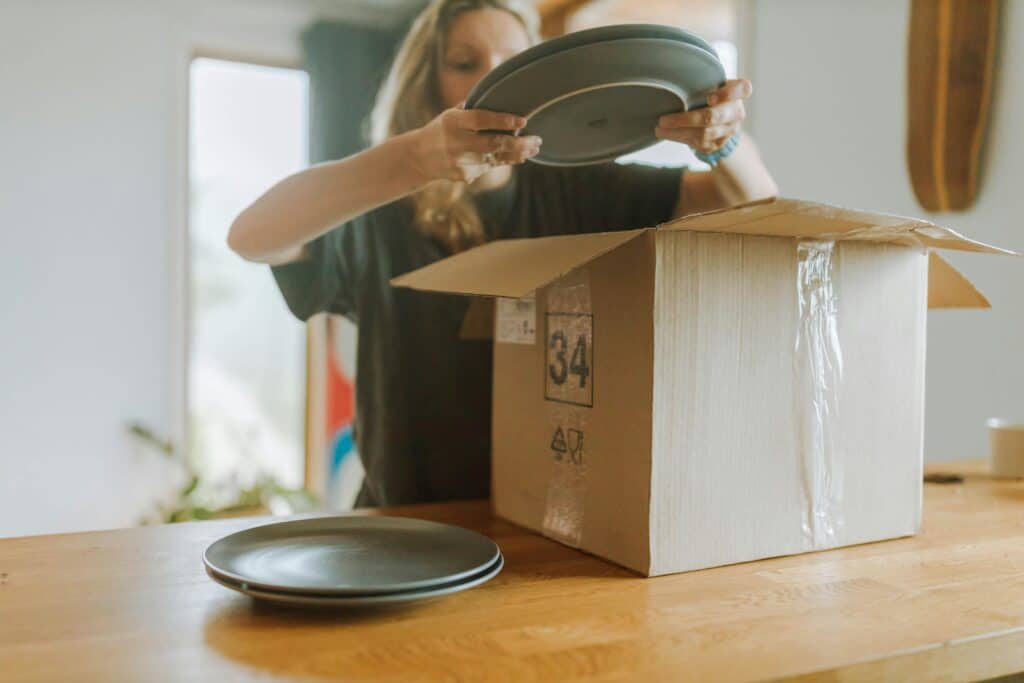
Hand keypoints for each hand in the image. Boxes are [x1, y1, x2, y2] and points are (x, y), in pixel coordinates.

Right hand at [410, 106, 541, 183]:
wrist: (419, 158)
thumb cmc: (442, 129)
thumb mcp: (452, 114)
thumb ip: (474, 109)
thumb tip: (505, 97)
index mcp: (452, 122)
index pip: (481, 120)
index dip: (503, 120)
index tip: (523, 120)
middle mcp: (456, 143)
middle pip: (494, 144)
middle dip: (519, 143)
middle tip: (537, 139)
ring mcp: (461, 162)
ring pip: (497, 158)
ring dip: (519, 153)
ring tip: (534, 147)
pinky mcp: (465, 176)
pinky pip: (490, 167)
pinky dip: (505, 160)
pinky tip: (518, 156)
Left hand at [655, 79, 751, 153]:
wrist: (719, 120)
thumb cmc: (710, 93)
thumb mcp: (711, 82)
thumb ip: (702, 78)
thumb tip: (672, 68)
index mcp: (738, 92)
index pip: (743, 89)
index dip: (727, 94)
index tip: (709, 98)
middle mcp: (737, 112)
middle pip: (713, 117)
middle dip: (685, 119)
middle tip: (663, 120)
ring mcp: (729, 130)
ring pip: (704, 134)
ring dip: (678, 132)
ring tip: (659, 128)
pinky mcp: (719, 143)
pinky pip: (700, 144)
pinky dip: (681, 139)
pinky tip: (668, 134)